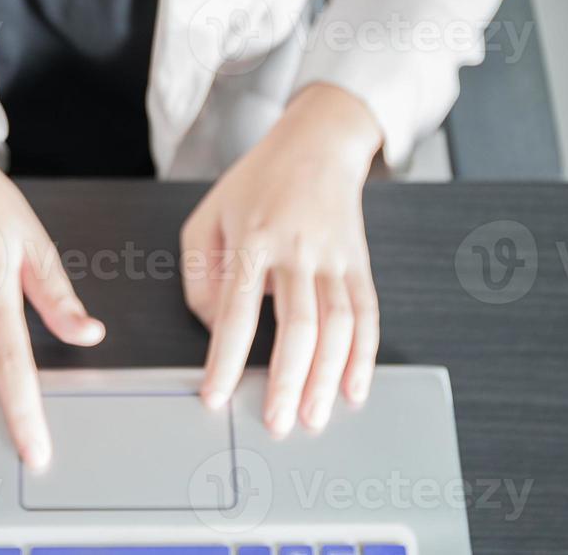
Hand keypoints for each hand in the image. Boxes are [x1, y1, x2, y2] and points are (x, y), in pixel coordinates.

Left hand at [180, 83, 382, 436]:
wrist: (317, 144)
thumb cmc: (255, 183)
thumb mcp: (207, 215)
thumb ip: (200, 273)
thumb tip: (213, 327)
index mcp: (252, 239)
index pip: (237, 310)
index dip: (226, 358)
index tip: (215, 396)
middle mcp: (297, 250)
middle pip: (297, 325)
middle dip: (287, 381)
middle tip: (277, 422)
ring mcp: (333, 257)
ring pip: (337, 326)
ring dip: (327, 377)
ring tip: (314, 416)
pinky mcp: (359, 263)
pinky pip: (366, 314)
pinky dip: (364, 355)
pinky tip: (354, 388)